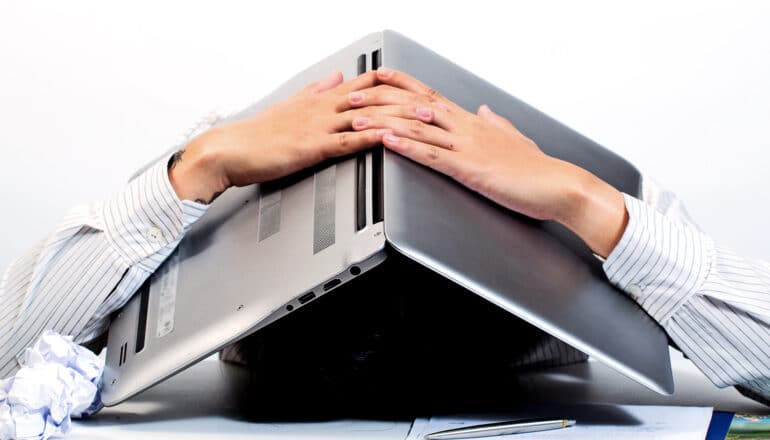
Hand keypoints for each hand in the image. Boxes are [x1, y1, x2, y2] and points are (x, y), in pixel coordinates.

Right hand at [168, 71, 433, 202]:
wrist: (230, 149)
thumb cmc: (258, 133)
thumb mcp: (292, 104)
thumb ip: (318, 90)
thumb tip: (338, 76)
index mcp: (322, 99)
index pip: (367, 84)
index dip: (395, 86)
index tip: (419, 88)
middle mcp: (324, 108)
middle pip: (375, 98)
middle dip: (408, 102)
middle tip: (436, 106)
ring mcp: (319, 126)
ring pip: (367, 117)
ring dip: (399, 119)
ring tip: (425, 123)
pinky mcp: (312, 147)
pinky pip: (348, 142)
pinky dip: (371, 140)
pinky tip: (389, 141)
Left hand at [351, 67, 627, 256]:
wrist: (558, 185)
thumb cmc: (537, 167)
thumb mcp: (514, 138)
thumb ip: (496, 123)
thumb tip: (485, 110)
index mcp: (473, 122)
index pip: (431, 95)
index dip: (402, 84)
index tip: (380, 74)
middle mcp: (467, 128)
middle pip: (416, 106)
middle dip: (381, 99)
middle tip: (355, 95)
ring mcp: (467, 147)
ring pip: (418, 128)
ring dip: (384, 122)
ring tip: (358, 118)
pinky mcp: (470, 169)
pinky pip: (433, 156)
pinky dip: (408, 147)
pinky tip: (389, 142)